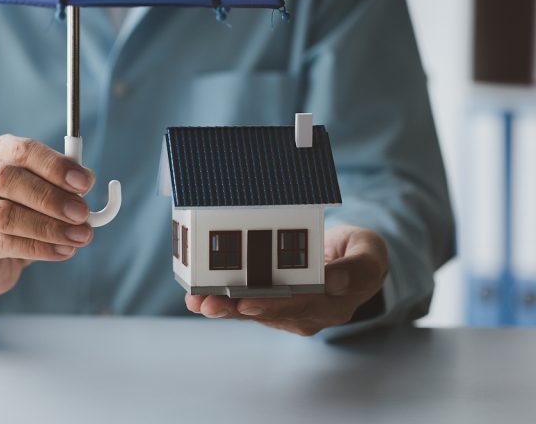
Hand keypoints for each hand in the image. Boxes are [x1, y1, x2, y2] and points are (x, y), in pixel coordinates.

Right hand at [0, 134, 94, 308]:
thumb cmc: (17, 213)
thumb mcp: (38, 193)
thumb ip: (61, 185)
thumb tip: (86, 182)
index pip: (23, 150)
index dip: (55, 165)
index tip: (84, 182)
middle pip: (6, 178)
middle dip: (50, 196)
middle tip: (82, 213)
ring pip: (4, 214)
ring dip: (48, 227)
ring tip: (78, 236)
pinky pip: (3, 243)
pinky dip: (38, 248)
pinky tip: (63, 251)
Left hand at [185, 225, 388, 335]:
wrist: (355, 261)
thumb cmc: (360, 253)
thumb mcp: (369, 253)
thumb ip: (357, 268)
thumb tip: (334, 281)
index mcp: (334, 303)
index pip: (302, 305)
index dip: (273, 304)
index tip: (248, 302)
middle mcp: (309, 313)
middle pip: (269, 312)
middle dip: (236, 308)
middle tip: (208, 304)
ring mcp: (290, 311)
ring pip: (253, 311)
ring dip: (222, 307)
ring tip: (196, 301)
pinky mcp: (274, 303)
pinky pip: (247, 304)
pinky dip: (223, 300)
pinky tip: (198, 297)